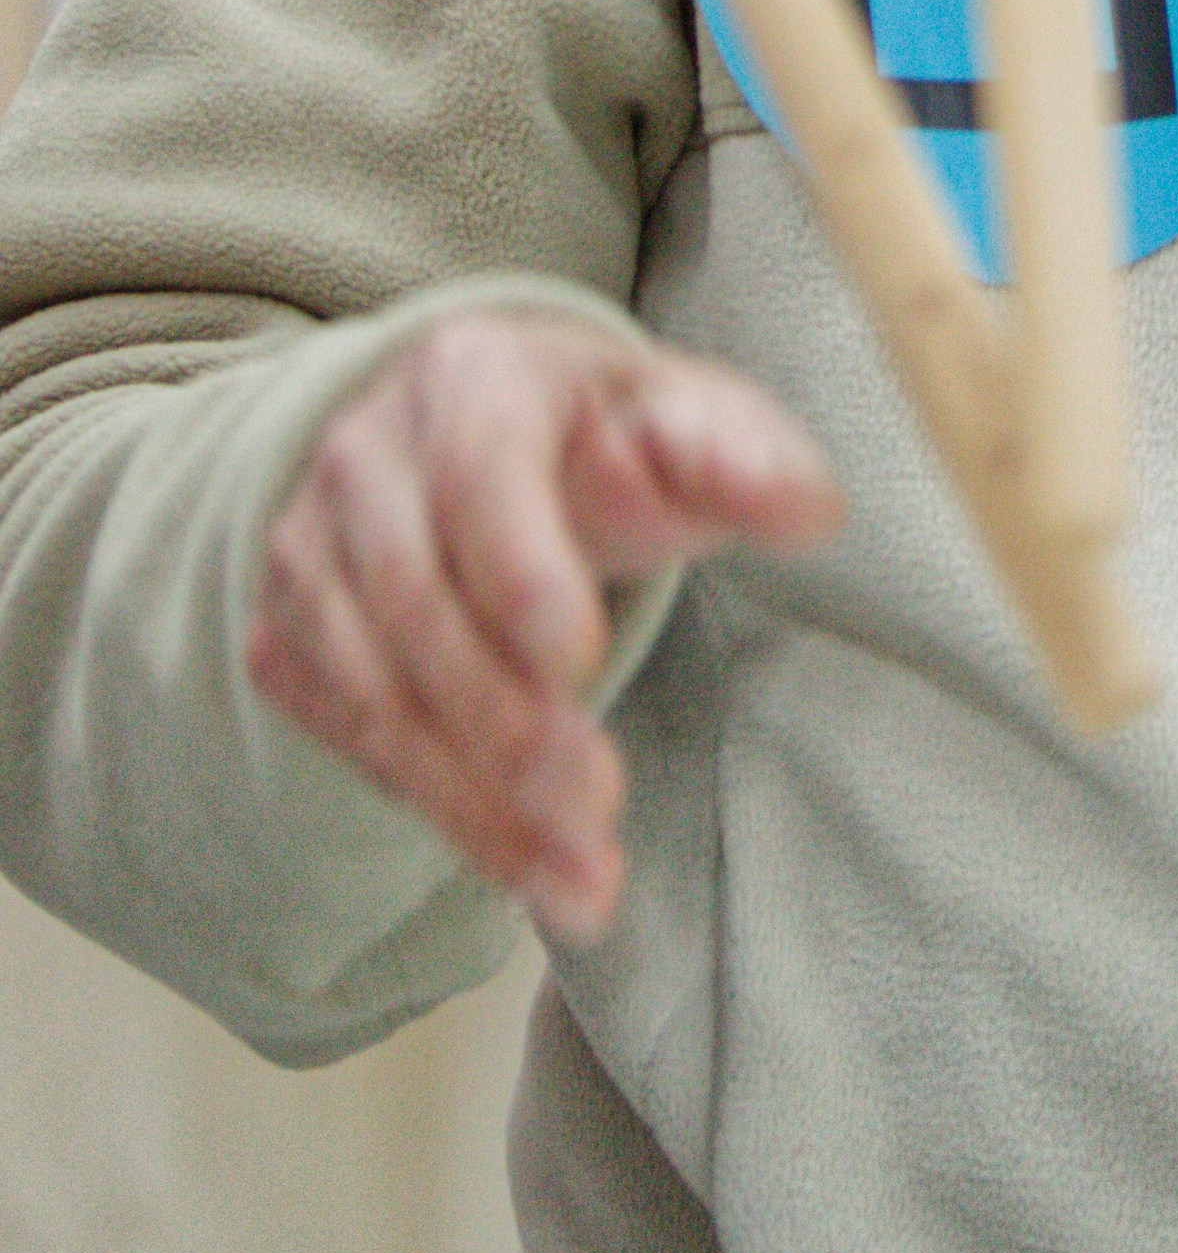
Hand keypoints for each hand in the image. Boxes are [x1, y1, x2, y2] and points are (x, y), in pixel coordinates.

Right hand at [246, 309, 842, 942]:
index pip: (479, 473)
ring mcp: (311, 549)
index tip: (577, 660)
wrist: (480, 437)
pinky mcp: (290, 637)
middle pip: (414, 598)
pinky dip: (443, 817)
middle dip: (502, 716)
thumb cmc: (604, 436)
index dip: (519, 570)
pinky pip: (355, 741)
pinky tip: (531, 873)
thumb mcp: (687, 419)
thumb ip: (747, 460)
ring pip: (373, 688)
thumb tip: (812, 510)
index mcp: (475, 378)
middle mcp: (367, 456)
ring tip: (583, 874)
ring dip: (474, 794)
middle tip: (595, 800)